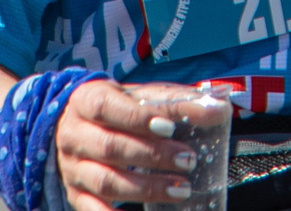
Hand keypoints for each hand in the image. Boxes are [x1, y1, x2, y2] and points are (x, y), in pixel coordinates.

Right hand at [52, 79, 203, 210]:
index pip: (110, 108)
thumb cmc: (119, 108)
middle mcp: (74, 136)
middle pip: (110, 148)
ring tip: (181, 190)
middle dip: (152, 156)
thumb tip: (218, 110)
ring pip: (106, 182)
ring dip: (146, 189)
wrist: (74, 124)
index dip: (139, 118)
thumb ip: (176, 102)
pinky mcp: (76, 195)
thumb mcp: (140, 95)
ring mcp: (73, 169)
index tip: (171, 128)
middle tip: (188, 161)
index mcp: (87, 101)